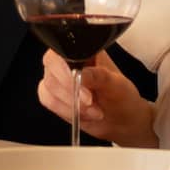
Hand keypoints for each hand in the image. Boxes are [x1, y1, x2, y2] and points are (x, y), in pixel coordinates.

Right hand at [38, 49, 157, 148]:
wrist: (121, 119)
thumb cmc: (121, 96)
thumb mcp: (118, 85)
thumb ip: (101, 76)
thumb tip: (81, 73)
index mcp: (83, 49)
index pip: (61, 50)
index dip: (66, 69)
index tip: (80, 85)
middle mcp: (66, 60)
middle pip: (51, 70)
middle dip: (72, 92)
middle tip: (91, 102)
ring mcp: (57, 77)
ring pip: (48, 88)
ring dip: (71, 104)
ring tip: (92, 109)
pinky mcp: (53, 94)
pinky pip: (47, 100)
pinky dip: (65, 110)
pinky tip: (81, 113)